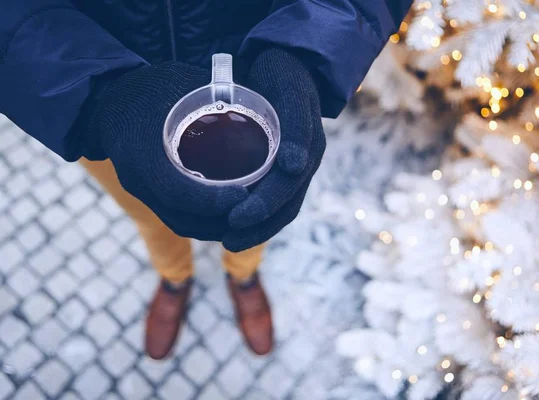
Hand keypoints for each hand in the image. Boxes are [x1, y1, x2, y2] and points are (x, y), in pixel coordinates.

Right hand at [78, 62, 247, 239]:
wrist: (107, 98)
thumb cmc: (149, 86)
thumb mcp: (181, 83)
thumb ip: (216, 97)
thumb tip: (262, 105)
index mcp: (144, 153)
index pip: (178, 192)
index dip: (213, 201)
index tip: (244, 195)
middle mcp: (139, 179)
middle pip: (184, 218)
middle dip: (222, 221)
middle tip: (257, 211)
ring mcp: (141, 190)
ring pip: (182, 223)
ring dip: (216, 226)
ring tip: (249, 215)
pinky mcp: (146, 194)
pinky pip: (177, 217)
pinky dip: (204, 220)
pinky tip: (230, 212)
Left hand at [223, 49, 325, 250]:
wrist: (289, 59)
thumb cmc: (284, 72)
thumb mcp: (290, 92)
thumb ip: (295, 126)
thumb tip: (293, 168)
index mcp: (309, 150)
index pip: (288, 193)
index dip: (262, 211)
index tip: (233, 221)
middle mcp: (304, 162)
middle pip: (285, 207)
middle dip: (258, 227)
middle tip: (226, 240)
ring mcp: (295, 164)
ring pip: (281, 207)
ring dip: (257, 227)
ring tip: (227, 239)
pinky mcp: (282, 162)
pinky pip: (273, 194)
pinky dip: (257, 211)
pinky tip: (233, 217)